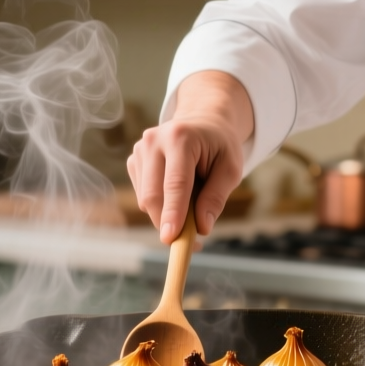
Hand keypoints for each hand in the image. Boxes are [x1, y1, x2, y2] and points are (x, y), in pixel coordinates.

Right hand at [126, 71, 254, 241]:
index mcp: (180, 137)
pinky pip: (143, 195)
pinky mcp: (133, 161)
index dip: (173, 213)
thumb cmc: (220, 147)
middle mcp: (154, 141)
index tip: (170, 238)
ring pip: (145, 199)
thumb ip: (216, 197)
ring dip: (166, 215)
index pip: (175, 183)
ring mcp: (140, 150)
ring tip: (192, 210)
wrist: (203, 123)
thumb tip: (202, 227)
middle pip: (153, 195)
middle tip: (191, 242)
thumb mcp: (231, 169)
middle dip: (168, 222)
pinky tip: (177, 196)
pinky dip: (160, 205)